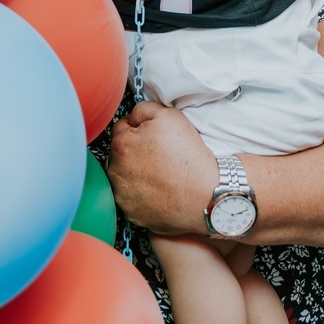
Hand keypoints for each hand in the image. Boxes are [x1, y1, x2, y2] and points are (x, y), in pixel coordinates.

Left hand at [107, 101, 213, 234]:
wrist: (208, 195)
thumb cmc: (190, 158)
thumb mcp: (169, 116)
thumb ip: (143, 109)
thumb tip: (132, 116)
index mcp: (121, 145)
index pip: (121, 129)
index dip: (139, 131)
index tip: (153, 138)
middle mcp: (116, 171)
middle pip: (119, 154)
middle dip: (134, 152)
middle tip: (159, 157)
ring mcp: (122, 196)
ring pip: (123, 177)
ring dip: (134, 174)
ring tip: (160, 175)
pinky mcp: (132, 214)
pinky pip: (131, 200)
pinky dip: (141, 195)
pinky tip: (158, 191)